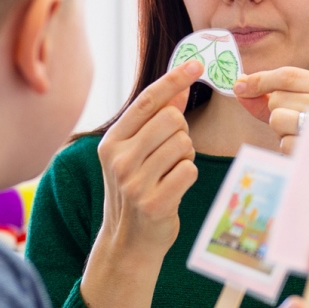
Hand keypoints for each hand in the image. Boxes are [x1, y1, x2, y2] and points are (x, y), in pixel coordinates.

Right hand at [96, 60, 202, 253]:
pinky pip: (189, 171)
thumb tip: (180, 87)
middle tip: (170, 154)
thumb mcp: (136, 153)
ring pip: (183, 144)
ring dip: (185, 157)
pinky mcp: (154, 202)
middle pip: (172, 119)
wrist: (127, 243)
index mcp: (111, 141)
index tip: (197, 64)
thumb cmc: (136, 191)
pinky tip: (173, 189)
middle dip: (181, 133)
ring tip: (168, 174)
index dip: (174, 79)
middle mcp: (118, 159)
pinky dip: (188, 177)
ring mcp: (134, 182)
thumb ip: (155, 120)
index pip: (148, 100)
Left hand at [232, 67, 308, 154]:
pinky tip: (302, 151)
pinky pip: (284, 143)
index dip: (260, 80)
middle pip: (279, 98)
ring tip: (297, 138)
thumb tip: (240, 86)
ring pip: (278, 117)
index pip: (290, 75)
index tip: (239, 86)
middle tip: (292, 126)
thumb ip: (271, 99)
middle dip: (274, 112)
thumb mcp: (302, 111)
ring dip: (280, 131)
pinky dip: (286, 148)